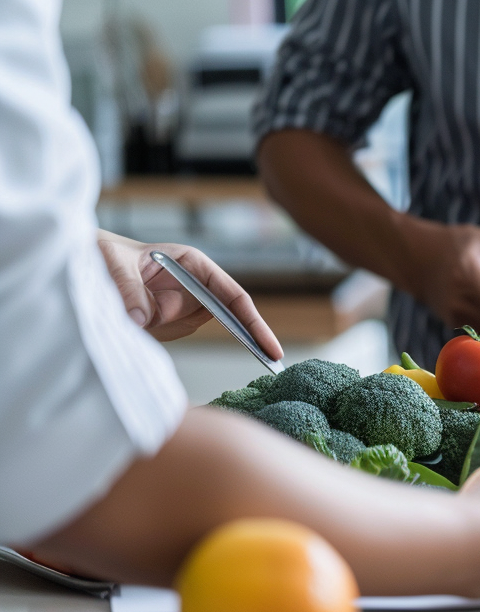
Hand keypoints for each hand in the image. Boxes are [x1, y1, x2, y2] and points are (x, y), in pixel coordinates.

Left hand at [96, 231, 282, 358]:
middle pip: (220, 316)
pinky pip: (166, 334)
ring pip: (186, 327)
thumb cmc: (101, 251)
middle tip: (264, 360)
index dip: (253, 322)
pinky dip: (151, 332)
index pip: (233, 296)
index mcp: (193, 263)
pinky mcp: (162, 319)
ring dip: (164, 327)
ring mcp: (179, 304)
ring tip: (133, 308)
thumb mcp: (112, 263)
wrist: (79, 262)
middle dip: (225, 331)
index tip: (268, 347)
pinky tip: (131, 314)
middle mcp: (192, 285)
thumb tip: (142, 318)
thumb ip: (129, 289)